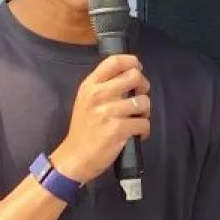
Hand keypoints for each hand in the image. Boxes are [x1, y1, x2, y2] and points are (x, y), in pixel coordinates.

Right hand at [51, 54, 150, 183]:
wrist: (75, 157)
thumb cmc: (84, 128)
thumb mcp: (86, 100)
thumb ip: (103, 86)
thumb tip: (130, 74)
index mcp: (90, 85)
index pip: (114, 61)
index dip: (132, 62)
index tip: (137, 69)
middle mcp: (99, 95)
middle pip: (134, 76)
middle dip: (143, 86)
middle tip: (139, 97)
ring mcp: (108, 112)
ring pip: (143, 101)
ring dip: (145, 112)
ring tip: (136, 119)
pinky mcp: (118, 129)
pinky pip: (144, 123)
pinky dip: (144, 130)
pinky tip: (136, 134)